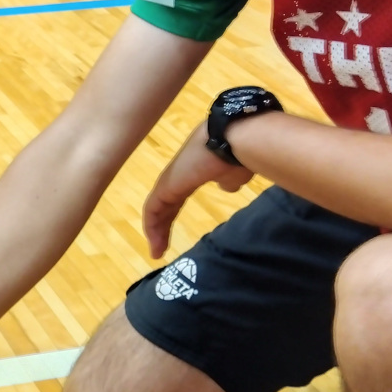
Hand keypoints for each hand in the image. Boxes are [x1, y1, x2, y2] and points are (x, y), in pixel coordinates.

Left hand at [142, 123, 251, 258]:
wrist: (234, 140)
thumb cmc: (238, 154)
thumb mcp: (235, 173)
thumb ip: (228, 181)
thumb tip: (227, 186)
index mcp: (193, 172)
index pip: (177, 197)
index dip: (174, 214)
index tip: (175, 232)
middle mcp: (178, 175)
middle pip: (165, 204)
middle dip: (162, 225)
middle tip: (161, 246)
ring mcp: (170, 179)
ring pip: (156, 208)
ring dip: (156, 231)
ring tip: (156, 252)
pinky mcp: (166, 185)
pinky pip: (153, 210)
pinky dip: (152, 227)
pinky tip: (155, 244)